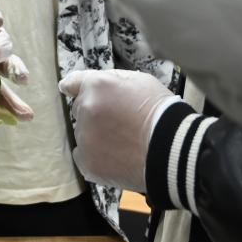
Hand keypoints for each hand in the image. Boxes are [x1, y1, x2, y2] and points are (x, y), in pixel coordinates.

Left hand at [59, 70, 181, 192]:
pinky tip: (116, 156)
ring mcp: (84, 137)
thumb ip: (111, 79)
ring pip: (83, 133)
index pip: (73, 83)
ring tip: (122, 142)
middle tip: (119, 122)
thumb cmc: (160, 111)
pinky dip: (95, 156)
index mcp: (96, 86)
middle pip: (81, 109)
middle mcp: (85, 109)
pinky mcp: (87, 162)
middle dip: (95, 112)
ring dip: (96, 135)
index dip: (74, 87)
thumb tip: (87, 83)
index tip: (69, 90)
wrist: (172, 150)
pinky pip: (83, 156)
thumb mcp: (140, 80)